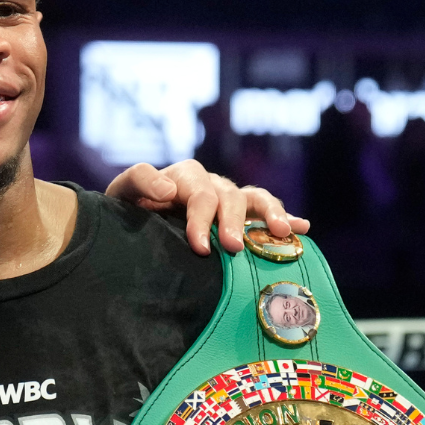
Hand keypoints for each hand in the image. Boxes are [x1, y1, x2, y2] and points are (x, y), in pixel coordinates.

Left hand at [104, 159, 308, 255]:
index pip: (199, 194)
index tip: (201, 247)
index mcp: (185, 177)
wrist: (134, 219)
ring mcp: (230, 198)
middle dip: (234, 222)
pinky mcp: (243, 214)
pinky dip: (286, 217)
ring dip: (270, 214)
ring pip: (256, 199)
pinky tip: (303, 228)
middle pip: (230, 198)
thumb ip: (139, 181)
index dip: (201, 219)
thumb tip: (168, 189)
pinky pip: (267, 211)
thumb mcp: (122, 192)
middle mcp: (212, 185)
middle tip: (234, 247)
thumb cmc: (128, 210)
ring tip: (283, 231)